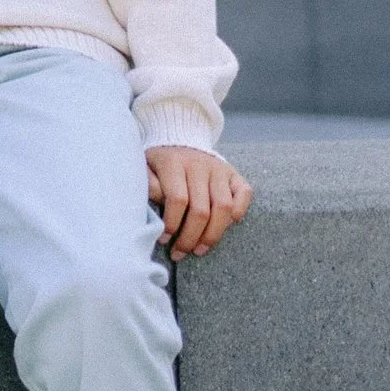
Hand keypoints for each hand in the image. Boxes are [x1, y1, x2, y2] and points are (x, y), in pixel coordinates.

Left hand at [147, 143, 252, 257]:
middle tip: (180, 252)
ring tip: (199, 249)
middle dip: (190, 238)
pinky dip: (238, 213)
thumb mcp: (145, 167)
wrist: (181, 137)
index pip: (177, 199)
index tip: (164, 239)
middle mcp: (200, 164)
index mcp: (174, 162)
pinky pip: (244, 194)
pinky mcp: (234, 173)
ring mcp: (219, 169)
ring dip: (212, 234)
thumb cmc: (160, 162)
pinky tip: (224, 228)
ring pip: (223, 207)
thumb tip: (158, 204)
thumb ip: (148, 185)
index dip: (172, 223)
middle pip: (201, 210)